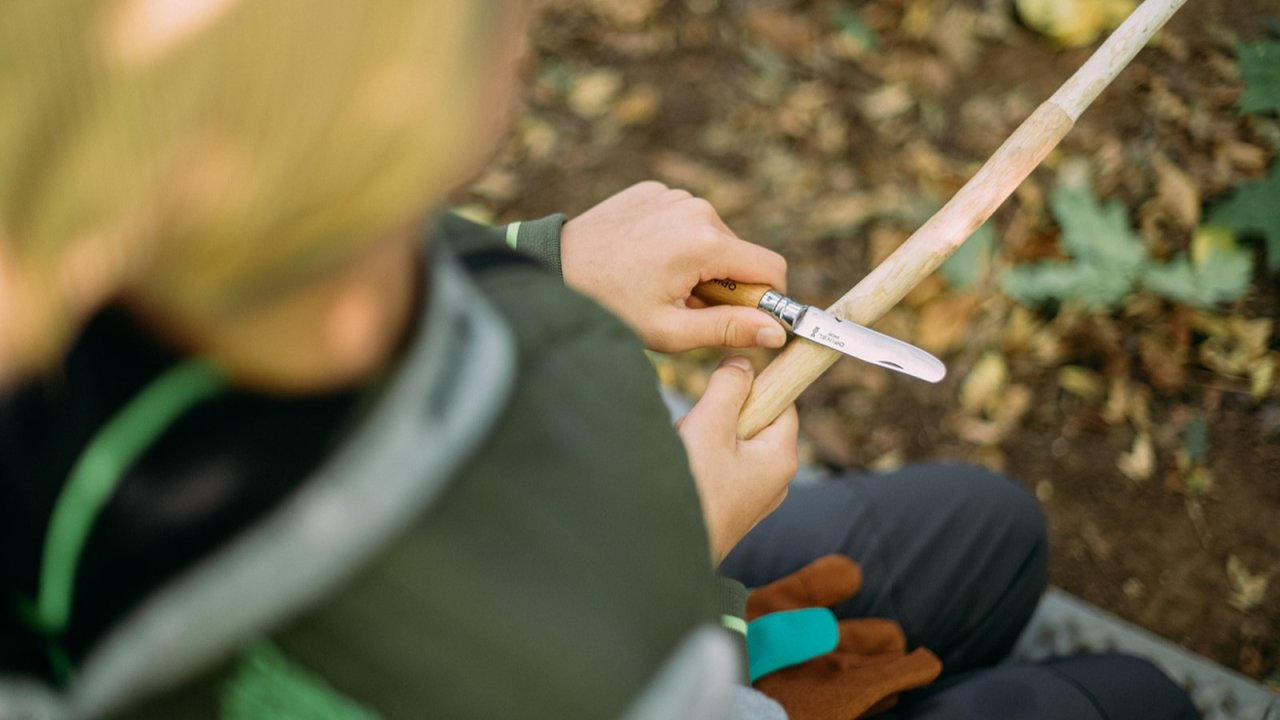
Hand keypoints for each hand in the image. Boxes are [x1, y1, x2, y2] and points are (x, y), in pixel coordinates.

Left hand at [561, 181, 788, 352]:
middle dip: (725, 285)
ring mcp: (674, 195)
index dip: (767, 299)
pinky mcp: (655, 191)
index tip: (746, 320)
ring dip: (700, 265)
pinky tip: (644, 260)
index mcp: (706, 241)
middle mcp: (697, 208)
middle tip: (683, 306)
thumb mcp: (671, 330)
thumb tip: (777, 333)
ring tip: (658, 283)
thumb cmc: (609, 305)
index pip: (771, 268)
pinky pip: (685, 220)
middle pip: (741, 255)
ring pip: (713, 238)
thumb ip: (729, 330)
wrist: (552, 268)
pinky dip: (675, 243)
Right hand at [676, 356, 798, 563]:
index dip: (755, 386)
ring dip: (703, 440)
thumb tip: (741, 364)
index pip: (782, 402)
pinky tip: (680, 475)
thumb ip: (728, 387)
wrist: (665, 552)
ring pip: (730, 447)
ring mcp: (752, 498)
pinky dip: (698, 463)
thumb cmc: (694, 493)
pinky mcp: (730, 511)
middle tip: (696, 427)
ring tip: (684, 455)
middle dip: (719, 416)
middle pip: (752, 423)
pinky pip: (718, 470)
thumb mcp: (710, 425)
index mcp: (781, 457)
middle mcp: (774, 480)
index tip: (727, 379)